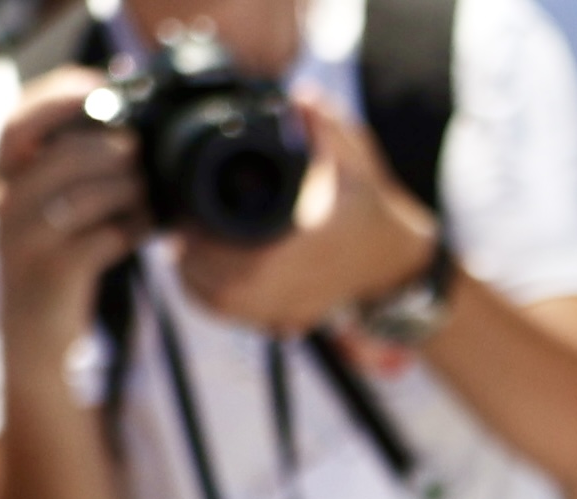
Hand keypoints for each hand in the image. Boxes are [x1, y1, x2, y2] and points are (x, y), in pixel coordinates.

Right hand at [0, 72, 147, 380]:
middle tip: (138, 155)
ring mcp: (27, 241)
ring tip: (144, 195)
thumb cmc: (50, 273)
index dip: (56, 99)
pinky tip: (143, 229)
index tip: (98, 91)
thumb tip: (123, 136)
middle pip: (64, 156)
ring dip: (126, 190)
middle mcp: (5, 208)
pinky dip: (131, 229)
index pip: (17, 125)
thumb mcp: (46, 220)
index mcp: (1, 187)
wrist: (32, 346)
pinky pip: (103, 238)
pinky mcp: (54, 273)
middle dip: (110, 151)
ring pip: (86, 195)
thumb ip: (67, 177)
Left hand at [177, 99, 439, 333]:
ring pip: (215, 303)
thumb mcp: (355, 160)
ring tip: (189, 244)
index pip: (228, 250)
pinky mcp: (286, 322)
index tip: (188, 208)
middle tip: (181, 223)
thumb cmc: (370, 208)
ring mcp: (288, 309)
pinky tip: (205, 272)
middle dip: (189, 251)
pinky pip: (233, 317)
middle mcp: (291, 284)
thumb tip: (299, 98)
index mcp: (301, 245)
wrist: (394, 263)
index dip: (198, 231)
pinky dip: (210, 296)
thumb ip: (326, 128)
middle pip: (210, 279)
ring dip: (194, 275)